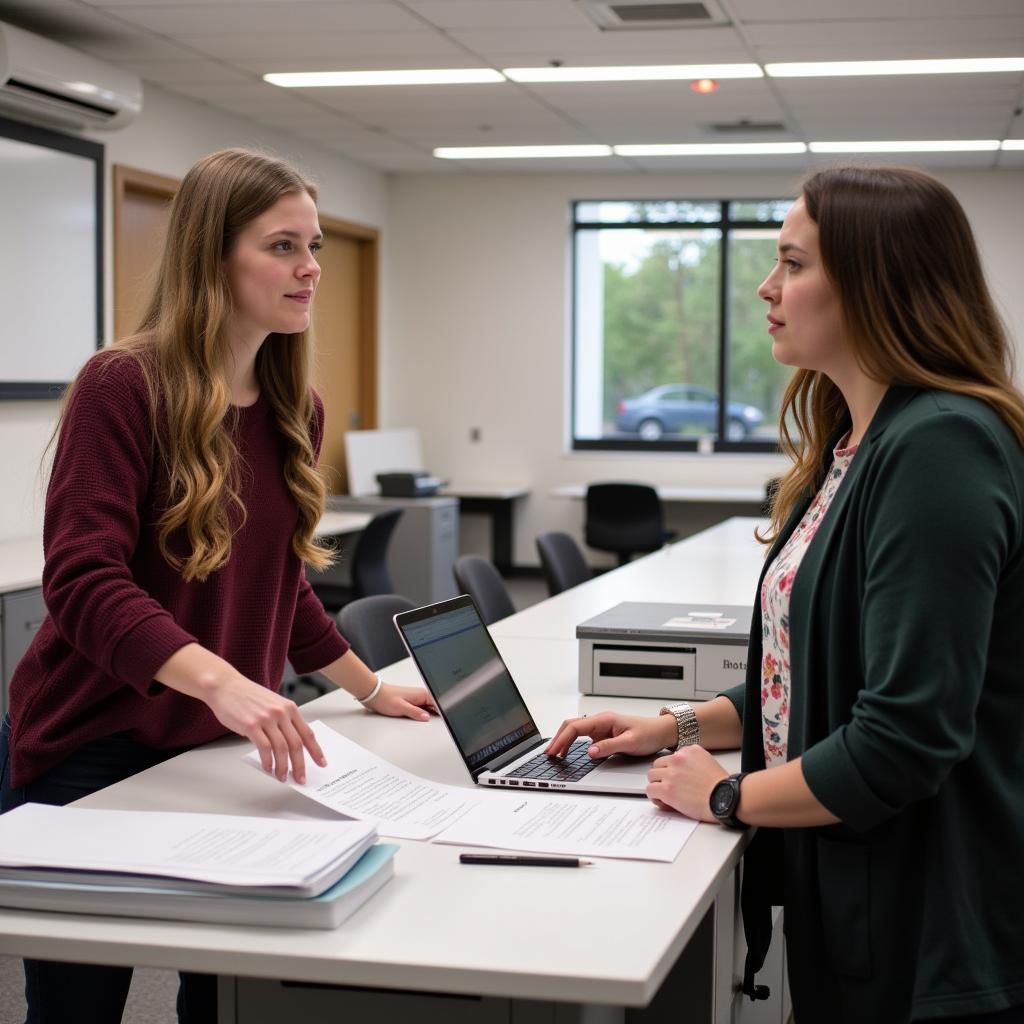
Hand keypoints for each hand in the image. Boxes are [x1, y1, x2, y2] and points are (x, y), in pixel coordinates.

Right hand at [204, 675, 325, 784]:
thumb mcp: (273, 704)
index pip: (307, 733)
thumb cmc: (247, 696)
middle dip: (300, 765)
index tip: (321, 763)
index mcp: (290, 708)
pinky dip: (267, 761)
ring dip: (282, 767)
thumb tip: (289, 748)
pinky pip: (264, 747)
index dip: (316, 751)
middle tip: (300, 778)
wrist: (226, 685)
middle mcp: (281, 712)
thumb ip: (283, 722)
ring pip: (281, 748)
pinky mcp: (251, 725)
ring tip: (281, 777)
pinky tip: (268, 768)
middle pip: (296, 744)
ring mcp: (266, 718)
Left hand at [363, 683, 437, 721]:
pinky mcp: (412, 703)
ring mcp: (416, 699)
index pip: (438, 703)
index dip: (442, 712)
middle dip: (437, 714)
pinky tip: (419, 719)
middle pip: (435, 707)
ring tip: (427, 721)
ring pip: (429, 709)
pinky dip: (422, 715)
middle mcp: (420, 695)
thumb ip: (416, 713)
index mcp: (421, 694)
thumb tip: (427, 718)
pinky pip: (422, 710)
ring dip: (429, 715)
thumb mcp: (401, 707)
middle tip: (436, 723)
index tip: (444, 720)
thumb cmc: (385, 698)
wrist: (374, 695)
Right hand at [545, 710, 675, 758]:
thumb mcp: (630, 742)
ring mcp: (600, 728)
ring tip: (555, 754)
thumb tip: (590, 752)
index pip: (575, 727)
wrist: (661, 731)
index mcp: (604, 719)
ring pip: (575, 731)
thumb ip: (609, 747)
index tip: (554, 750)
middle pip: (571, 726)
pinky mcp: (603, 734)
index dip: (562, 739)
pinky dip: (572, 743)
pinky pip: (583, 737)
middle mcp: (599, 721)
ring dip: (563, 741)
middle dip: (558, 739)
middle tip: (549, 754)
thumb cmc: (649, 733)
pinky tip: (568, 752)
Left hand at [646, 746, 727, 820]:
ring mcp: (671, 773)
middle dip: (662, 776)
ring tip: (666, 795)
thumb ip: (692, 763)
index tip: (677, 779)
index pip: (671, 757)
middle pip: (658, 764)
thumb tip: (680, 773)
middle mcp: (678, 758)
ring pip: (652, 776)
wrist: (726, 799)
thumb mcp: (708, 763)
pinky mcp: (667, 789)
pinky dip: (655, 797)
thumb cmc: (722, 787)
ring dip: (657, 785)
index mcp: (689, 750)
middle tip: (670, 787)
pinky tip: (663, 802)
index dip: (672, 770)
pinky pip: (650, 790)